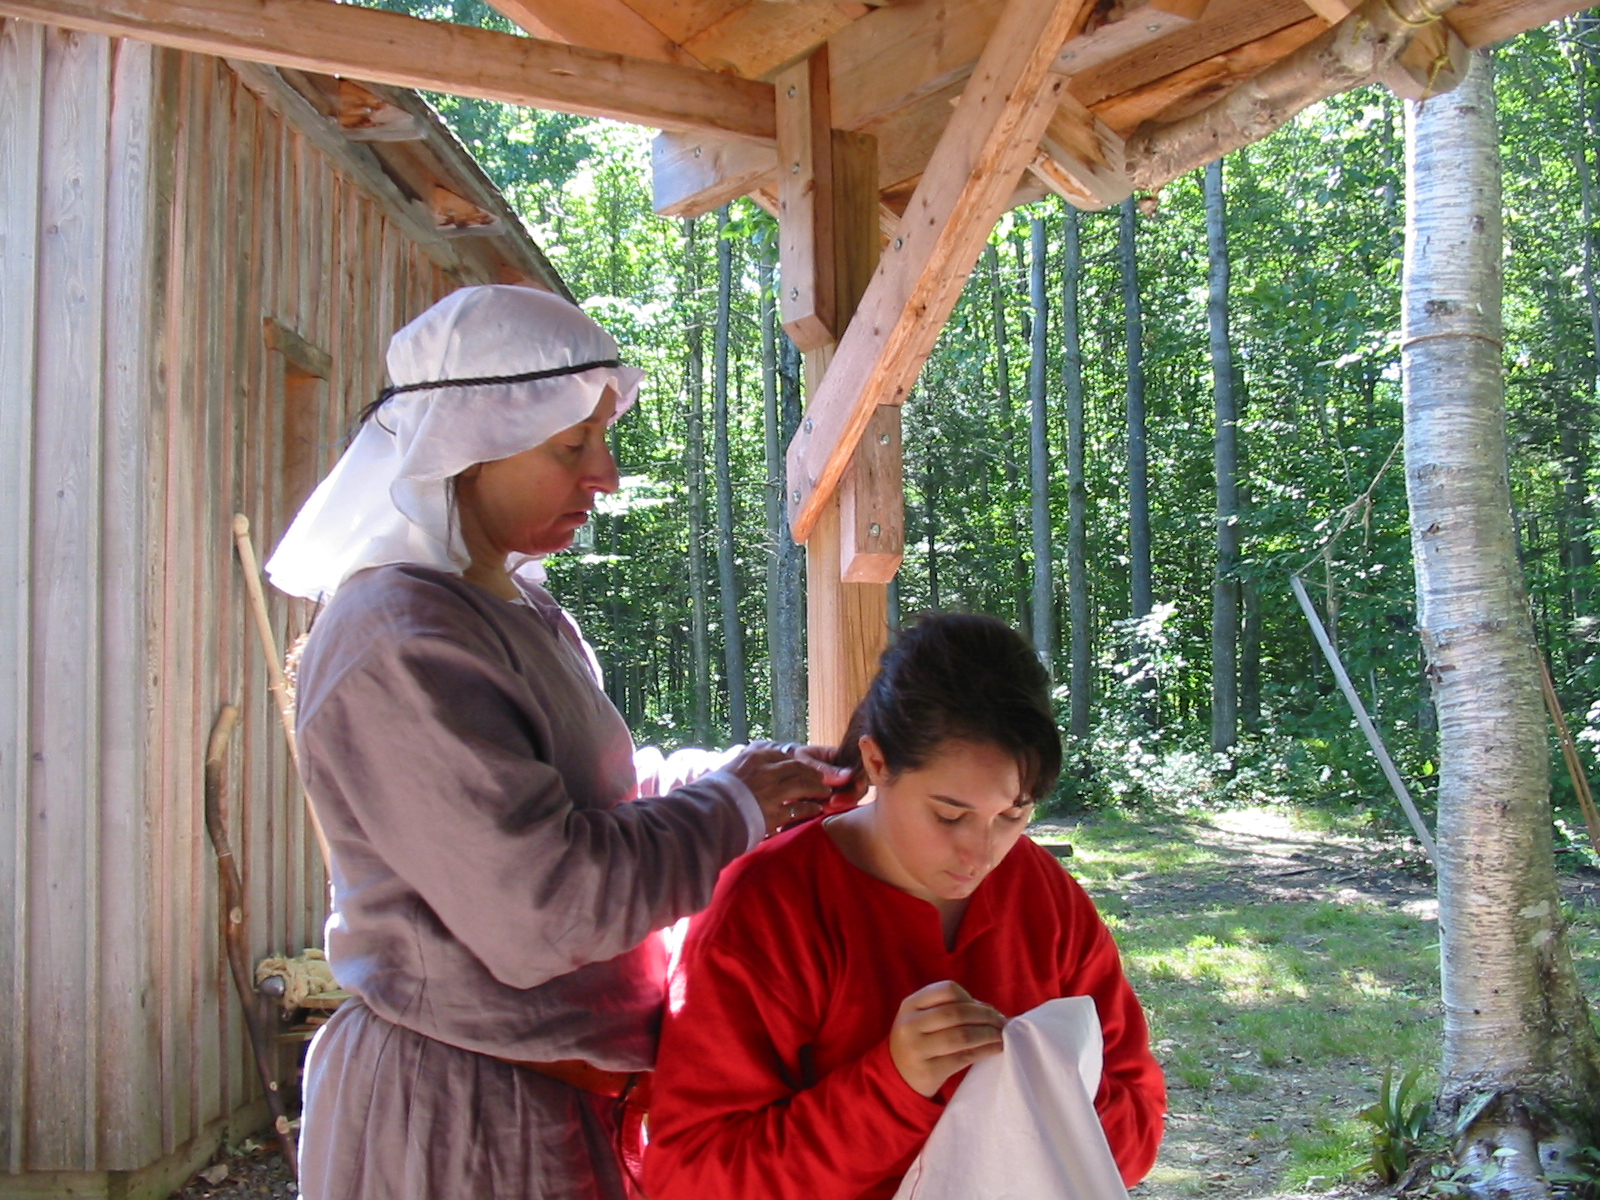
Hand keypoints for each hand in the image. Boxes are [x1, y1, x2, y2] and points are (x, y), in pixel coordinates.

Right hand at [726, 743, 851, 836]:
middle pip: (798, 768)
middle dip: (815, 772)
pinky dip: (810, 808)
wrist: (707, 815)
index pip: (784, 755)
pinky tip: (816, 809)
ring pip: (803, 785)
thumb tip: (755, 759)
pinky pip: (799, 809)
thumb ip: (746, 764)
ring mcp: (771, 793)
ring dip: (817, 788)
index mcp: (754, 759)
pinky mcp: (774, 814)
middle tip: (825, 777)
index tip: (807, 766)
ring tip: (826, 792)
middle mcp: (765, 772)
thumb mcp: (729, 769)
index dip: (799, 761)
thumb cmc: (714, 793)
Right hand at [888, 981, 1005, 1097]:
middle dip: (986, 1016)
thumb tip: (991, 1010)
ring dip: (988, 1034)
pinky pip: (964, 1058)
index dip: (970, 997)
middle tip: (1002, 1022)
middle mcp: (910, 1024)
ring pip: (962, 1036)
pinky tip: (996, 1049)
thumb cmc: (919, 1041)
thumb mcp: (922, 1019)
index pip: (947, 990)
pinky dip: (985, 1051)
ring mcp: (917, 1049)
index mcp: (910, 1005)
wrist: (897, 1078)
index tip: (985, 1008)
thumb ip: (949, 1009)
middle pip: (957, 1012)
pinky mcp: (929, 1071)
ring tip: (1001, 1035)